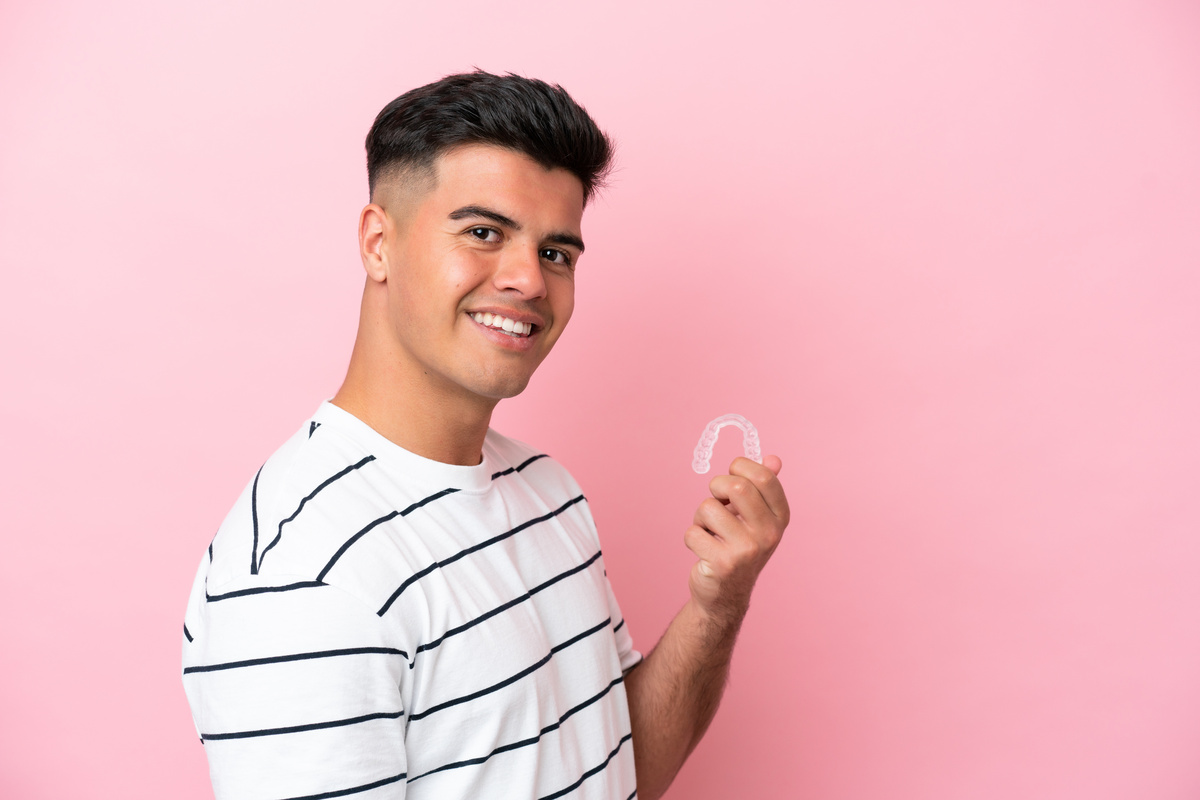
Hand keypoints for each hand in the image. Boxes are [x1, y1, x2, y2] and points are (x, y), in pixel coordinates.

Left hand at [684, 455, 788, 625]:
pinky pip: (693, 532)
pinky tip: (704, 550)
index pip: (764, 476)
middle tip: (716, 501)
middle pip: (737, 486)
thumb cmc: (740, 547)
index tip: (731, 480)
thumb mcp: (758, 518)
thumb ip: (764, 488)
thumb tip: (774, 458)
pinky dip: (692, 537)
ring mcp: (748, 550)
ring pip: (708, 508)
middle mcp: (769, 533)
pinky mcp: (723, 563)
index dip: (739, 468)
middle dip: (716, 487)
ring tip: (710, 531)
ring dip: (701, 517)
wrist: (726, 594)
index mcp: (780, 517)